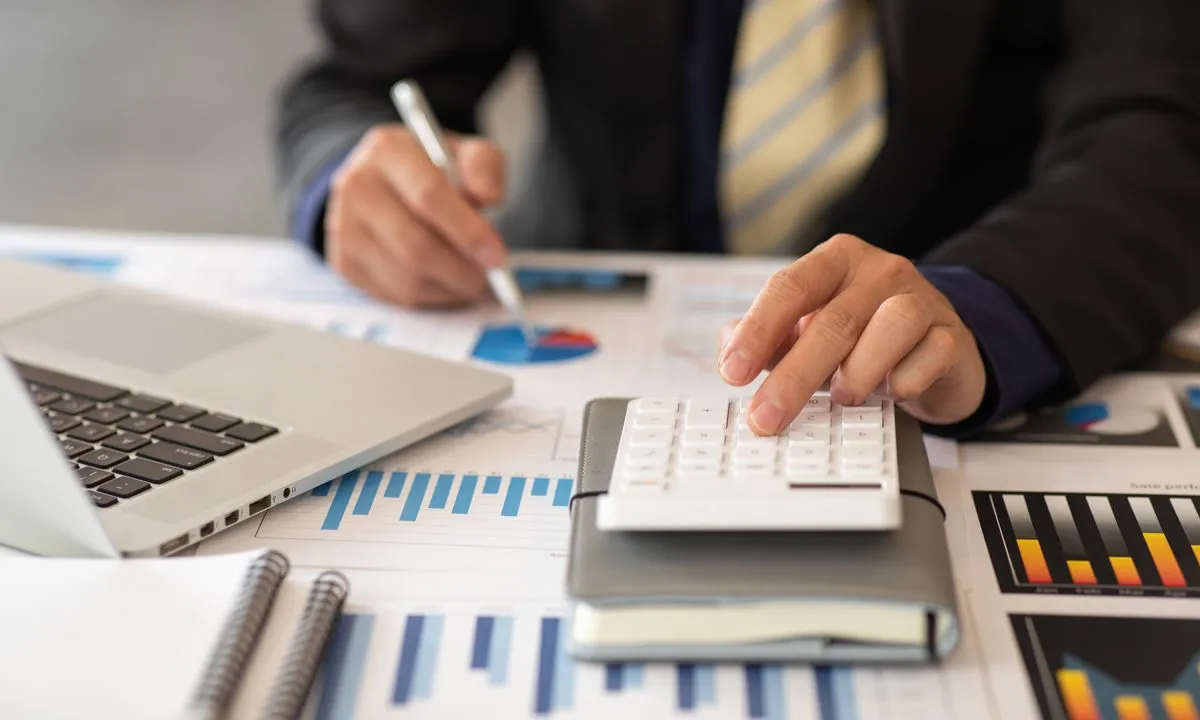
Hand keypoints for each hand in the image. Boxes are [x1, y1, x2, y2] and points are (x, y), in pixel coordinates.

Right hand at [325, 124, 507, 307]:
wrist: (386, 183)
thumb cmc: (432, 169)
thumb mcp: (463, 153)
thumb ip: (484, 166)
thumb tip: (489, 197)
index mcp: (387, 150)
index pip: (428, 195)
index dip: (467, 231)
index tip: (496, 255)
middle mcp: (357, 186)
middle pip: (414, 244)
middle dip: (460, 270)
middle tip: (490, 279)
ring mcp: (344, 227)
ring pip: (405, 276)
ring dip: (448, 288)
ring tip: (473, 282)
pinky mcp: (345, 262)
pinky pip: (394, 294)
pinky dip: (430, 298)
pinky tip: (448, 285)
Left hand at [718, 234, 986, 432]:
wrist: (934, 350)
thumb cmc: (862, 338)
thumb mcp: (808, 330)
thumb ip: (766, 337)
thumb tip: (729, 349)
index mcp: (835, 261)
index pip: (789, 287)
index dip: (758, 331)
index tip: (732, 373)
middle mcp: (879, 271)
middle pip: (832, 321)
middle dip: (793, 377)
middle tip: (766, 416)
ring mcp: (921, 298)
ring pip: (891, 327)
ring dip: (858, 372)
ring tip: (842, 396)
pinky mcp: (952, 333)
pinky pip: (930, 356)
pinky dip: (904, 381)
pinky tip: (889, 392)